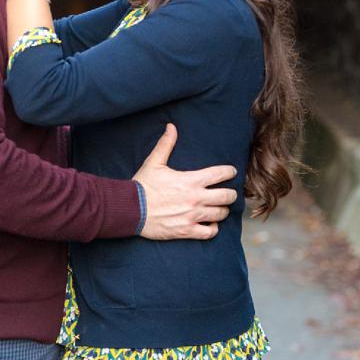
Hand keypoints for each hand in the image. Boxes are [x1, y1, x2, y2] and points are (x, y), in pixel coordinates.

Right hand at [132, 123, 239, 241]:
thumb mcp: (154, 162)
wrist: (129, 209)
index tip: (230, 172)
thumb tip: (171, 127)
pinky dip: (213, 228)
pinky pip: (210, 232)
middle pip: (227, 196)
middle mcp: (195, 198)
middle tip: (227, 193)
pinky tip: (209, 224)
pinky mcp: (187, 231)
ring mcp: (192, 216)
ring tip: (218, 208)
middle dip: (230, 194)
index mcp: (190, 180)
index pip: (221, 174)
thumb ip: (166, 144)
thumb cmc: (142, 186)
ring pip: (221, 214)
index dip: (229, 172)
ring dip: (221, 210)